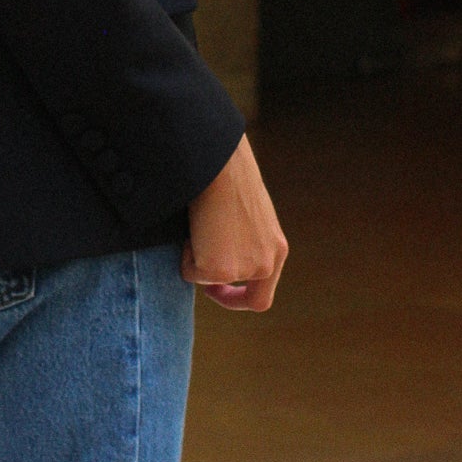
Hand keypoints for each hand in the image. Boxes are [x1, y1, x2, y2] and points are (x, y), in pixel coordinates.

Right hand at [182, 135, 287, 311]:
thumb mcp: (246, 214)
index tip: (220, 289)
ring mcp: (244, 269)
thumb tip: (219, 251)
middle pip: (248, 299)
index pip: (263, 294)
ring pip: (210, 280)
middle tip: (199, 272)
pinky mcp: (219, 270)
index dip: (240, 298)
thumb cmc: (228, 174)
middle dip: (218, 291)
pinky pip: (191, 273)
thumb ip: (243, 239)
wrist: (220, 162)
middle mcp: (267, 263)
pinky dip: (184, 254)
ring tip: (199, 225)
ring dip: (197, 258)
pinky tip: (194, 226)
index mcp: (277, 248)